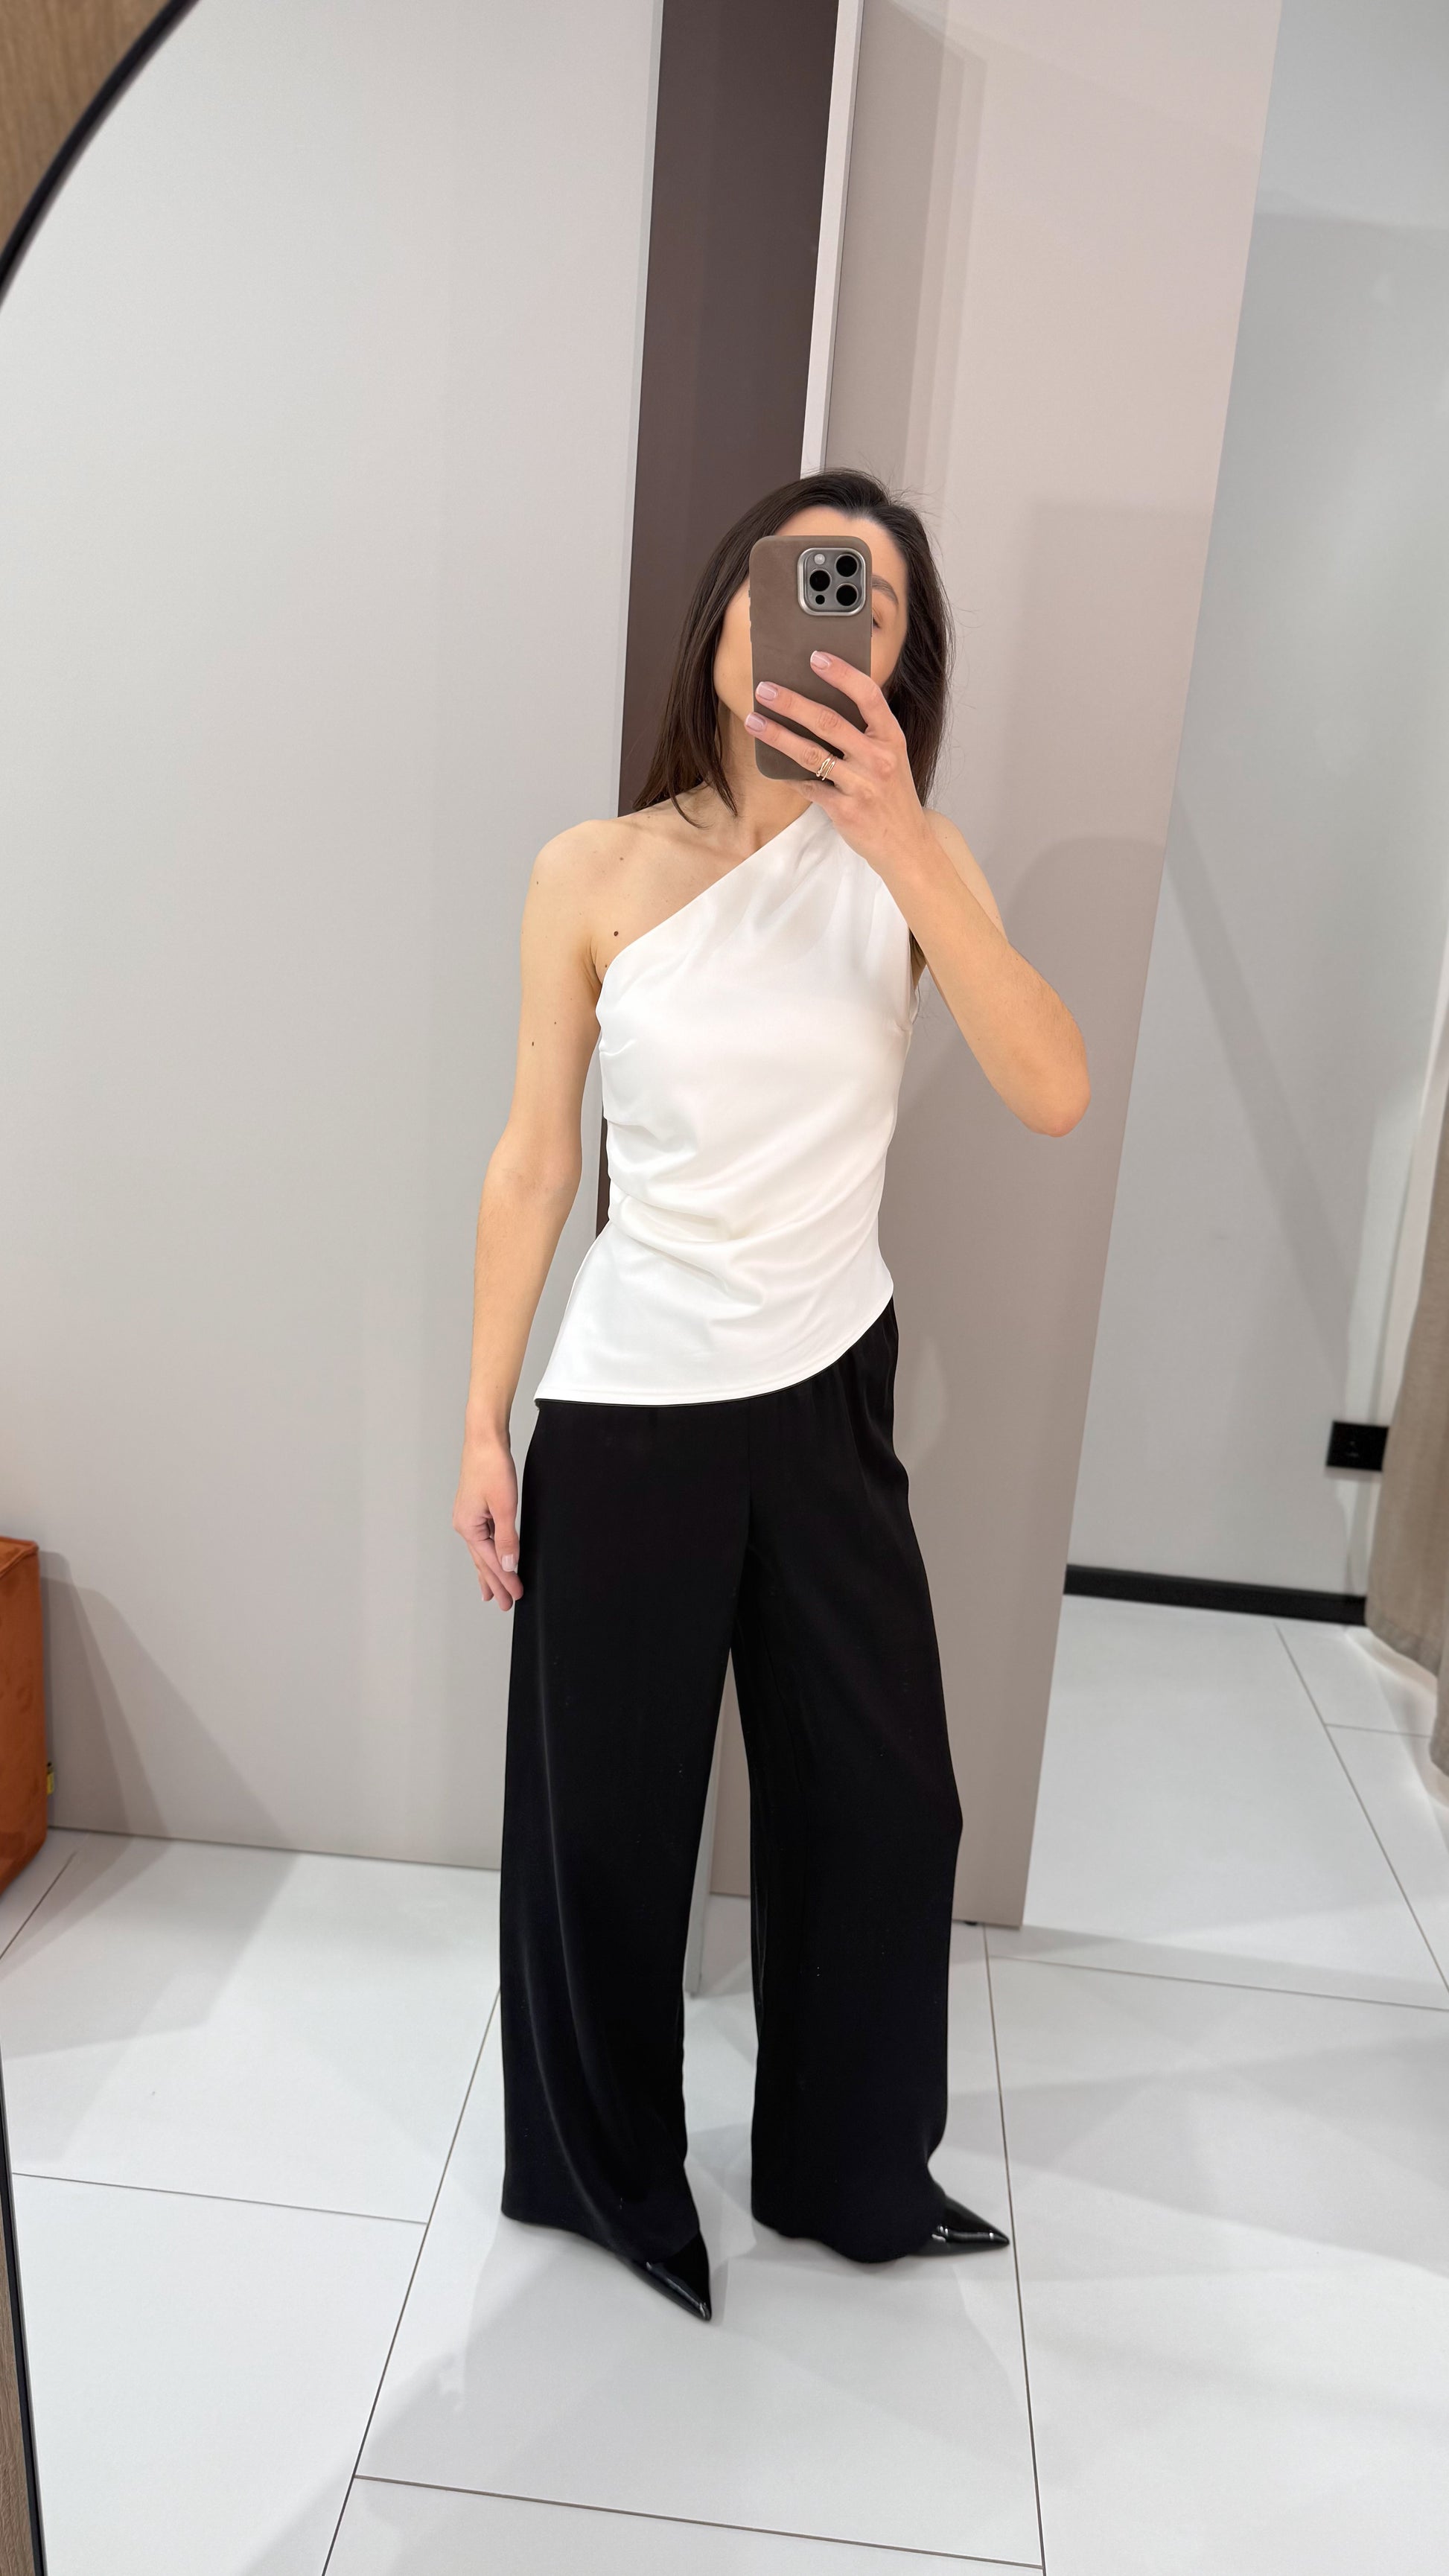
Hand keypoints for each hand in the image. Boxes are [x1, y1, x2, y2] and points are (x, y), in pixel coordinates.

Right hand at [452, 1437, 522, 1609]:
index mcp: (469, 1526)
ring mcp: (468, 1516)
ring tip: (492, 1591)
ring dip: (489, 1571)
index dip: (504, 1580)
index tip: (515, 1596)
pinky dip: (489, 1552)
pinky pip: (483, 1538)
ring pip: (481, 1551)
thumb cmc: (491, 1467)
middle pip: (481, 1561)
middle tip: (504, 1603)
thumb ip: (507, 1539)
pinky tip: (493, 1558)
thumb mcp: (504, 1507)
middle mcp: (464, 1524)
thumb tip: (508, 1565)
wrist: (484, 1439)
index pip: (489, 1562)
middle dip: (494, 1583)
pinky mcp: (475, 1508)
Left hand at [744, 653, 934, 887]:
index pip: (868, 696)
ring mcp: (862, 786)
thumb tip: (821, 701)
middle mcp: (878, 759)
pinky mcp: (845, 810)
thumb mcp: (891, 757)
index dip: (842, 673)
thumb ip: (865, 733)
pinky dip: (788, 774)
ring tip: (754, 720)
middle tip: (765, 688)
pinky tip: (769, 763)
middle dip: (793, 702)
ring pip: (811, 754)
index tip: (815, 656)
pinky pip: (808, 786)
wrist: (906, 844)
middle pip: (829, 722)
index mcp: (891, 738)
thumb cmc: (892, 795)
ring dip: (778, 735)